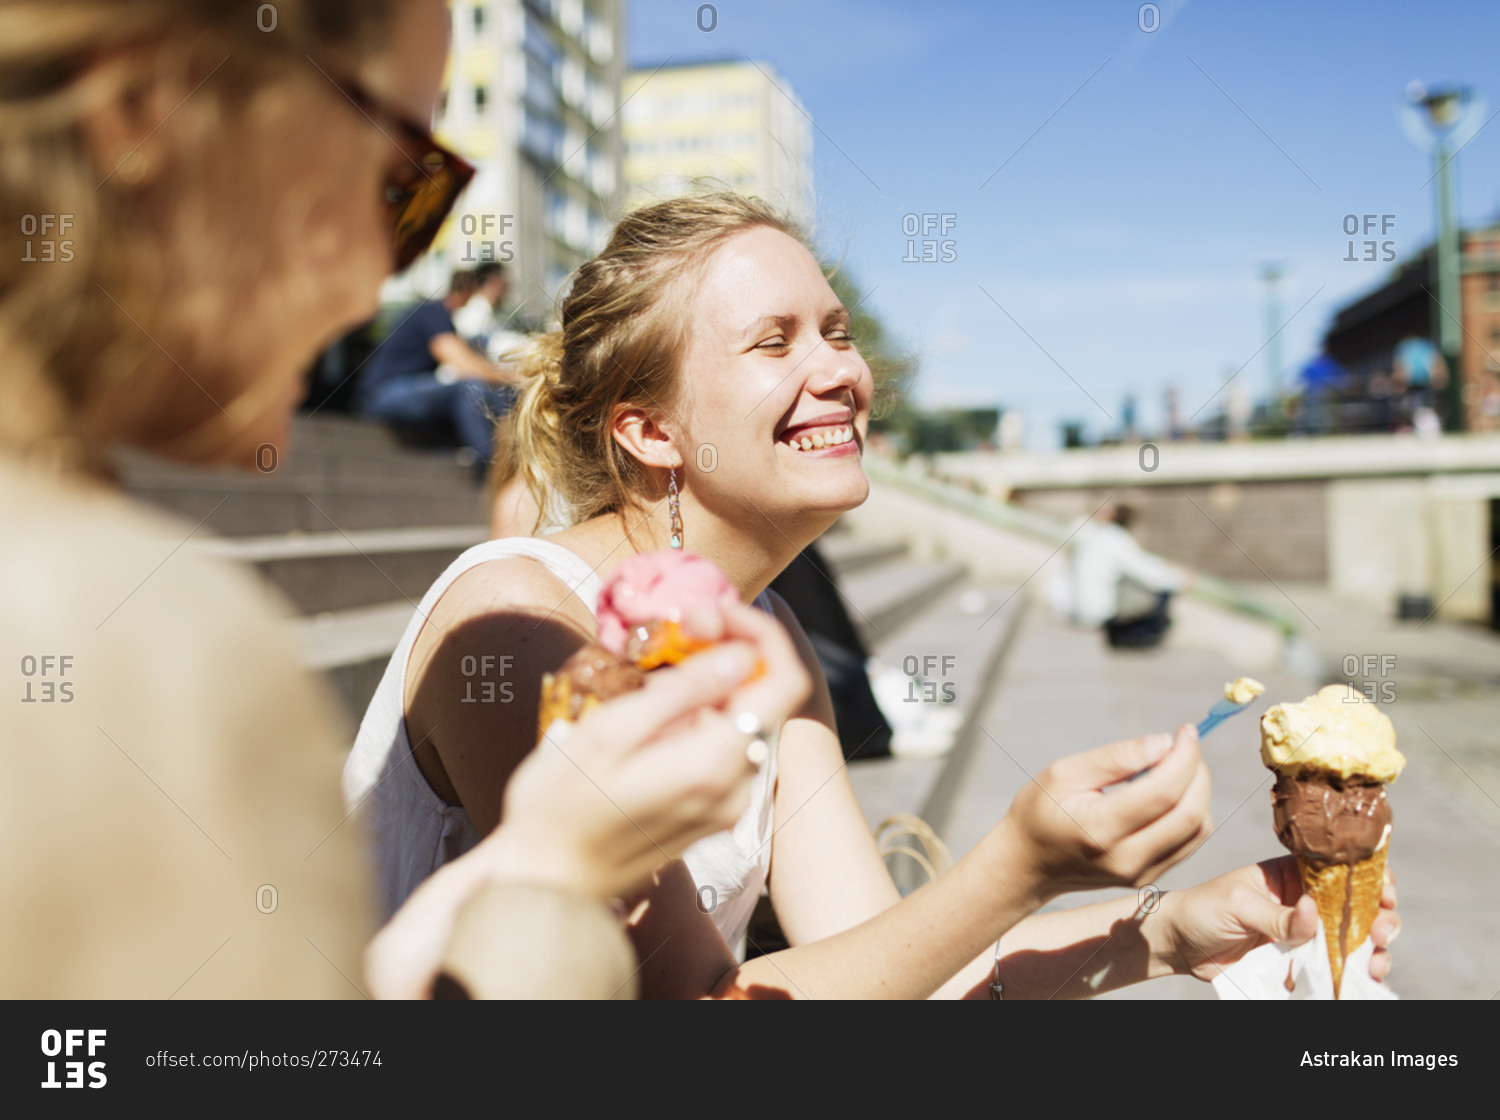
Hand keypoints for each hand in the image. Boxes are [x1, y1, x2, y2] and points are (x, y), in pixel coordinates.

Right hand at [497, 599, 810, 899]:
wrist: (545, 883)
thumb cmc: (560, 805)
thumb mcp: (611, 732)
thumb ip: (681, 691)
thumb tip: (739, 653)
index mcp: (716, 764)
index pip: (784, 681)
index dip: (758, 632)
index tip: (707, 614)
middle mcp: (737, 789)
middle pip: (766, 697)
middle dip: (730, 653)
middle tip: (675, 631)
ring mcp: (727, 807)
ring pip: (743, 721)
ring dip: (711, 686)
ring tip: (650, 676)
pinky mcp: (712, 815)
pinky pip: (723, 749)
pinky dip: (701, 719)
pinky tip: (652, 717)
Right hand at [1002, 723, 1210, 900]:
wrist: (1028, 863)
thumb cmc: (1039, 811)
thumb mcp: (1063, 773)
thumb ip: (1114, 758)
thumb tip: (1164, 743)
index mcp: (1099, 829)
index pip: (1163, 792)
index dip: (1184, 757)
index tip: (1186, 731)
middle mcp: (1125, 858)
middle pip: (1189, 813)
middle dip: (1197, 772)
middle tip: (1186, 745)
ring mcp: (1140, 873)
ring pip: (1197, 829)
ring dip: (1198, 791)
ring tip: (1178, 766)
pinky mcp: (1148, 878)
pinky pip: (1189, 842)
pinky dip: (1191, 811)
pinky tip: (1173, 791)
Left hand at [1157, 856, 1400, 981]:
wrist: (1177, 945)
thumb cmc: (1202, 910)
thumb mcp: (1237, 904)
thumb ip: (1276, 914)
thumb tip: (1314, 914)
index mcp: (1291, 875)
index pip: (1339, 871)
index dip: (1369, 880)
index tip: (1385, 896)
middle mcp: (1303, 903)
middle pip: (1355, 909)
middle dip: (1379, 921)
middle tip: (1380, 934)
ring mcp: (1302, 935)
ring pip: (1350, 942)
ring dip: (1371, 954)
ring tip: (1373, 966)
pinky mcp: (1296, 963)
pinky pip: (1329, 970)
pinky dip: (1347, 977)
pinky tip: (1356, 982)